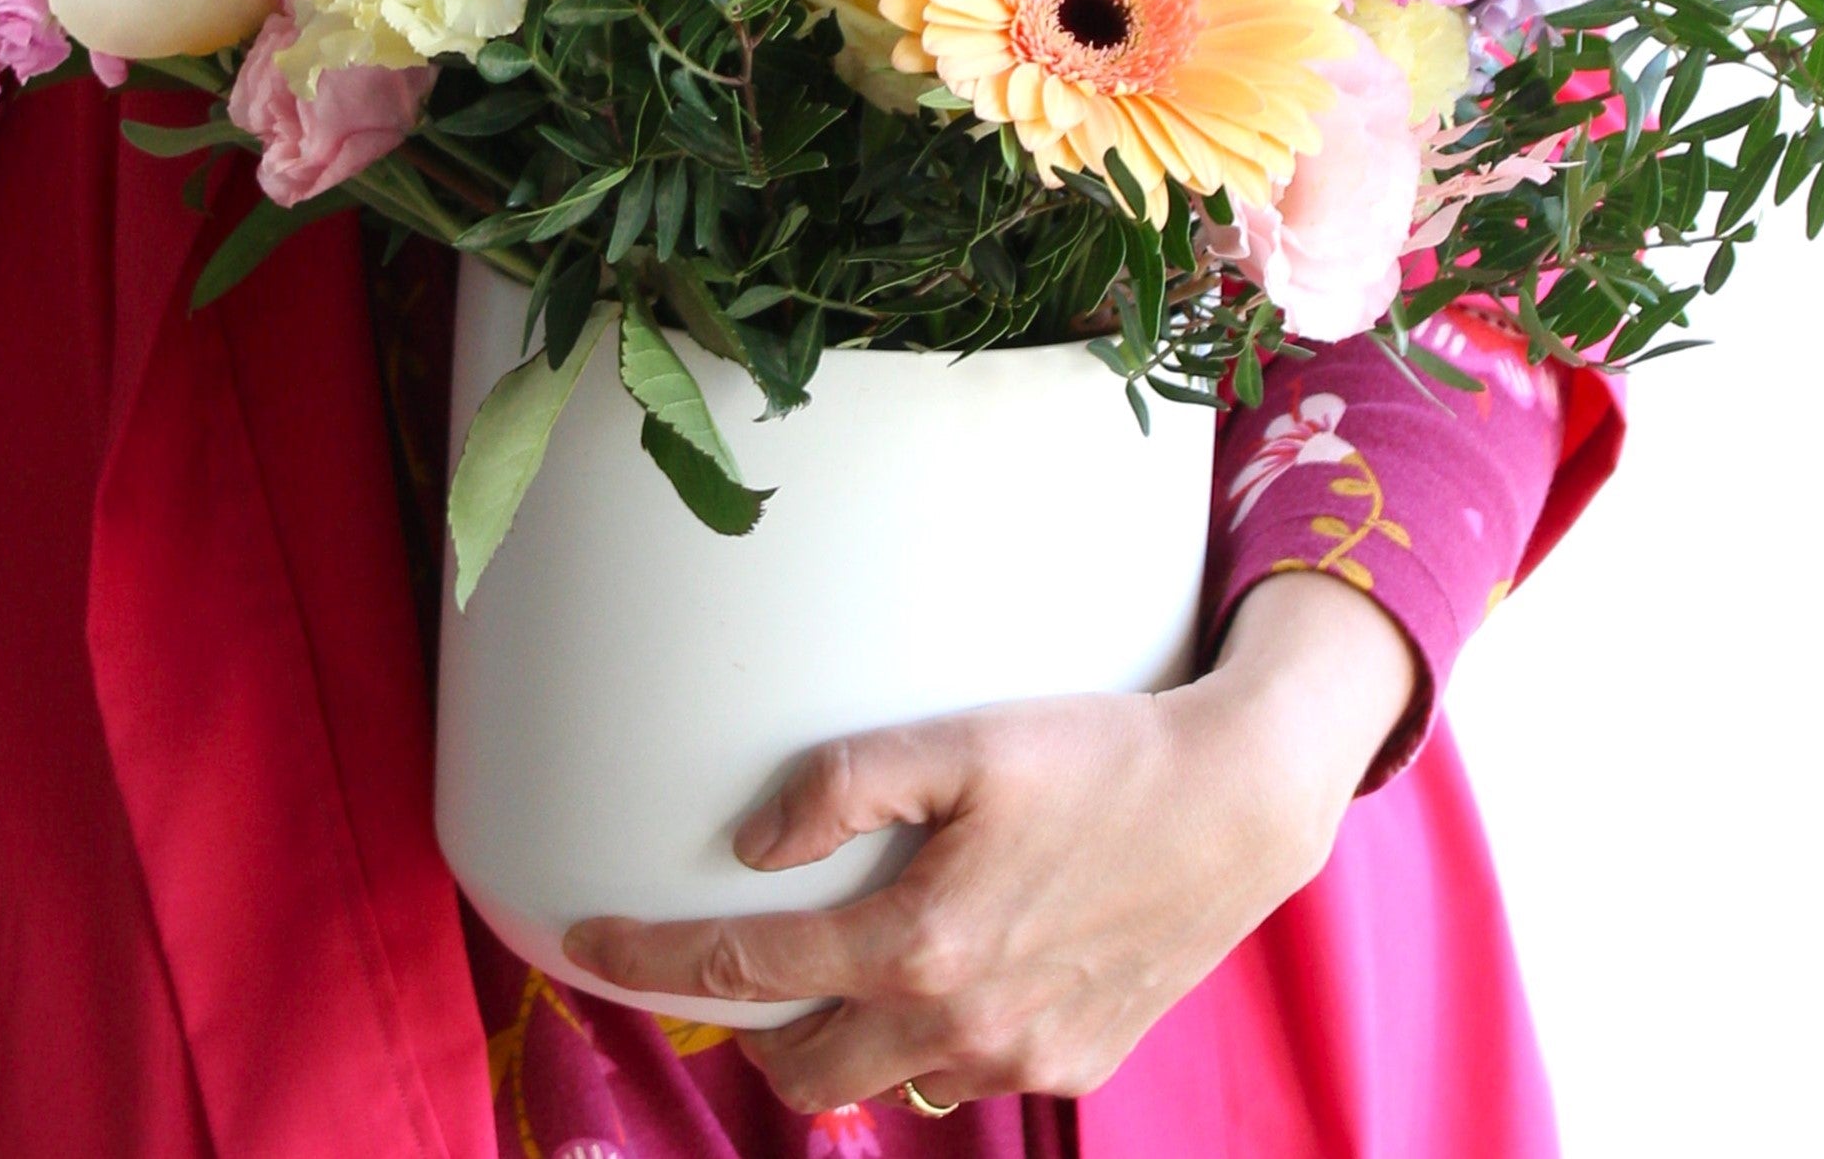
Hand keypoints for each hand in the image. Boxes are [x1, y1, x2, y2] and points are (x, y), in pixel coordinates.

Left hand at [564, 572, 1417, 1112]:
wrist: (1238, 807)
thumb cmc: (1097, 753)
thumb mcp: (964, 739)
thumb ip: (847, 782)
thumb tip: (754, 842)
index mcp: (918, 946)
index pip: (745, 968)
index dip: (651, 955)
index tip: (585, 938)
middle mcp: (959, 1025)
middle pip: (802, 1069)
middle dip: (745, 1029)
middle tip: (725, 968)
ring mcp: (1021, 1058)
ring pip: (888, 1085)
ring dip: (844, 1043)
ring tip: (836, 971)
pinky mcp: (1074, 1066)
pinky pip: (971, 1078)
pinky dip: (934, 1042)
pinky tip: (946, 975)